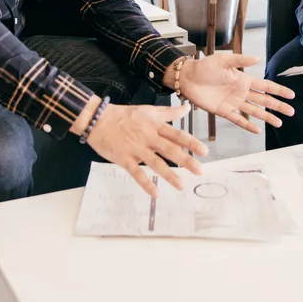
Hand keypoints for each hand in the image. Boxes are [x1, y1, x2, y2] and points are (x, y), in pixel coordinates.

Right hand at [86, 103, 207, 197]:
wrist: (98, 120)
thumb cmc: (124, 116)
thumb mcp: (148, 110)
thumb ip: (169, 112)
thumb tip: (187, 108)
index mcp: (154, 125)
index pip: (176, 134)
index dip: (191, 142)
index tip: (204, 151)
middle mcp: (147, 137)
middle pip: (169, 149)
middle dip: (185, 160)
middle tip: (199, 171)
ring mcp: (136, 149)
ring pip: (155, 163)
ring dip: (169, 175)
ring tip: (181, 185)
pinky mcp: (124, 159)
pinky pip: (136, 173)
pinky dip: (146, 183)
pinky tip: (156, 193)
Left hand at [175, 52, 295, 134]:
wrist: (187, 78)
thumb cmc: (204, 66)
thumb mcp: (223, 60)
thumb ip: (240, 60)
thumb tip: (257, 58)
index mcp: (243, 79)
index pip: (265, 86)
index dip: (278, 90)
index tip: (291, 95)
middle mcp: (241, 92)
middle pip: (263, 100)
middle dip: (277, 106)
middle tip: (291, 111)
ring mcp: (233, 102)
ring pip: (254, 111)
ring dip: (267, 117)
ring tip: (279, 123)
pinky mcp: (223, 111)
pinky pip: (238, 119)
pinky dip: (248, 125)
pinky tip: (258, 130)